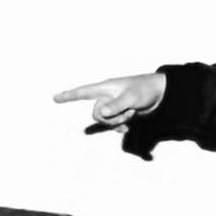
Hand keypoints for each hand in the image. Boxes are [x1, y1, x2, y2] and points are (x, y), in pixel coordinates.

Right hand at [53, 73, 167, 131]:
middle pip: (96, 114)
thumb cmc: (145, 89)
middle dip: (110, 118)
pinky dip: (119, 126)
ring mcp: (113, 106)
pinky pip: (112, 125)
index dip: (69, 96)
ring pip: (105, 121)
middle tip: (127, 113)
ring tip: (132, 113)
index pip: (83, 92)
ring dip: (118, 121)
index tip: (55, 98)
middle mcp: (106, 97)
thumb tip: (100, 113)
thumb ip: (115, 105)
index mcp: (106, 88)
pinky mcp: (119, 114)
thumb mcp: (131, 97)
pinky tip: (128, 126)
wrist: (160, 93)